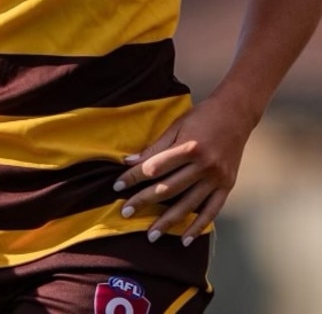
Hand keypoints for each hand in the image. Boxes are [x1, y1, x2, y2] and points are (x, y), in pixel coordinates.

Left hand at [113, 95, 252, 245]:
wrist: (236, 113)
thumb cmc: (202, 116)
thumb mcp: (177, 126)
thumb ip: (155, 147)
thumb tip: (129, 162)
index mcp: (189, 147)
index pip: (154, 167)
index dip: (134, 177)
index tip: (117, 186)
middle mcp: (204, 165)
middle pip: (168, 189)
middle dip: (144, 201)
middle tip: (125, 213)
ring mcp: (217, 178)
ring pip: (188, 205)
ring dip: (168, 222)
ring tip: (151, 235)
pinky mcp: (227, 186)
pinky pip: (212, 211)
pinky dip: (198, 227)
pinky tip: (185, 240)